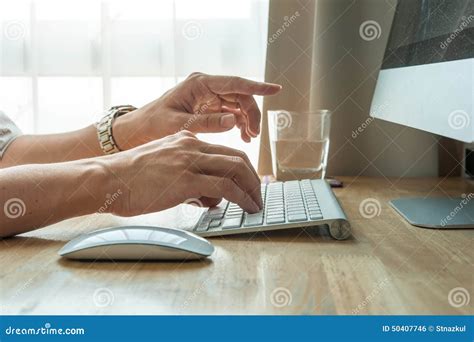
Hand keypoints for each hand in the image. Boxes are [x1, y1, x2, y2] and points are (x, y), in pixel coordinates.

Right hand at [105, 130, 262, 216]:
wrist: (106, 179)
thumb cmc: (128, 179)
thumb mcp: (162, 167)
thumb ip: (187, 176)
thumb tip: (208, 196)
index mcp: (185, 140)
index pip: (224, 152)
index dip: (242, 168)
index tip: (249, 182)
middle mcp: (191, 146)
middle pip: (236, 157)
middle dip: (253, 178)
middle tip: (258, 193)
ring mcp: (189, 161)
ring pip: (236, 169)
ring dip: (251, 188)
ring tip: (255, 204)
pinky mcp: (186, 179)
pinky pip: (225, 187)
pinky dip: (241, 197)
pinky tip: (246, 207)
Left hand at [114, 73, 281, 147]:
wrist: (141, 130)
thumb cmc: (154, 124)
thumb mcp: (178, 125)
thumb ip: (205, 123)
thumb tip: (233, 120)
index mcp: (198, 84)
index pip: (234, 83)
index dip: (257, 87)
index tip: (276, 89)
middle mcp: (206, 87)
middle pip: (240, 96)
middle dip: (251, 114)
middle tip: (254, 135)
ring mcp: (208, 96)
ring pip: (238, 104)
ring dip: (247, 120)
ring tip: (249, 139)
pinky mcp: (209, 107)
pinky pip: (231, 112)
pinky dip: (239, 123)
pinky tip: (242, 136)